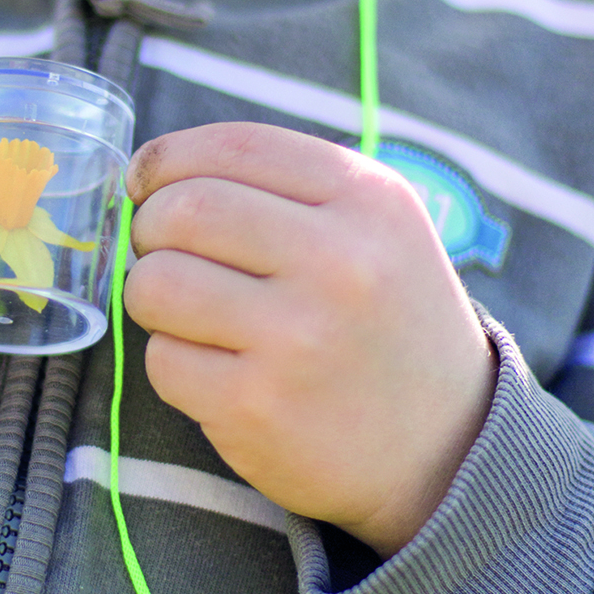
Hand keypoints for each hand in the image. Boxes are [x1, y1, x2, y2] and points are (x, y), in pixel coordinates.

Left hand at [122, 122, 496, 557]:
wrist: (446, 446)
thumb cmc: (381, 314)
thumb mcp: (371, 223)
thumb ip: (277, 183)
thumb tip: (150, 169)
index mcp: (368, 199)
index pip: (233, 147)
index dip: (167, 158)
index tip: (146, 180)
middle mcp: (340, 262)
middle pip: (182, 209)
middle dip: (150, 225)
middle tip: (160, 248)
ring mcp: (299, 339)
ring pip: (156, 283)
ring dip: (149, 293)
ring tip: (182, 307)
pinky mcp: (258, 407)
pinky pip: (162, 360)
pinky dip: (172, 360)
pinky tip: (214, 366)